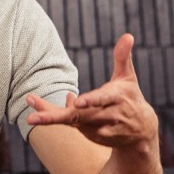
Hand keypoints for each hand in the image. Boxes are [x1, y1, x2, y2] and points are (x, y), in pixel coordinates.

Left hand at [26, 33, 158, 150]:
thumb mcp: (127, 78)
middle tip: (31, 118)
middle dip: (55, 117)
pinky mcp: (97, 138)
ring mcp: (103, 129)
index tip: (78, 102)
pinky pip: (76, 129)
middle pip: (80, 116)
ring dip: (52, 117)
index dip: (91, 101)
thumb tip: (128, 35)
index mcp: (118, 97)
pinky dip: (62, 120)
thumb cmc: (130, 97)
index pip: (103, 99)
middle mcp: (110, 115)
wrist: (143, 129)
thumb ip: (122, 57)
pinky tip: (50, 114)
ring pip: (74, 123)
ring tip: (33, 110)